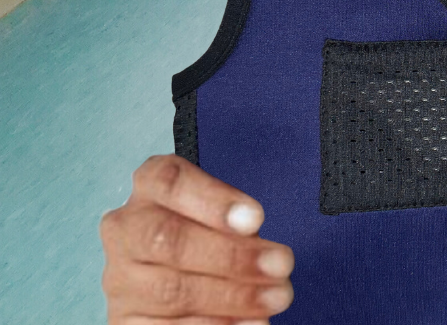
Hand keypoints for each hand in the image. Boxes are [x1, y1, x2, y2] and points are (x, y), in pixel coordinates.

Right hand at [101, 154, 293, 321]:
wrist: (173, 267)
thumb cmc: (206, 226)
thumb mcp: (221, 209)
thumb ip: (236, 222)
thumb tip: (260, 248)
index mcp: (150, 184)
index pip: (171, 181)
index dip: (214, 200)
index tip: (258, 220)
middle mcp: (125, 228)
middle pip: (168, 239)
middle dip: (232, 256)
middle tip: (282, 264)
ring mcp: (119, 279)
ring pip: (171, 290)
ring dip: (232, 297)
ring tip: (277, 296)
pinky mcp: (123, 321)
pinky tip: (249, 324)